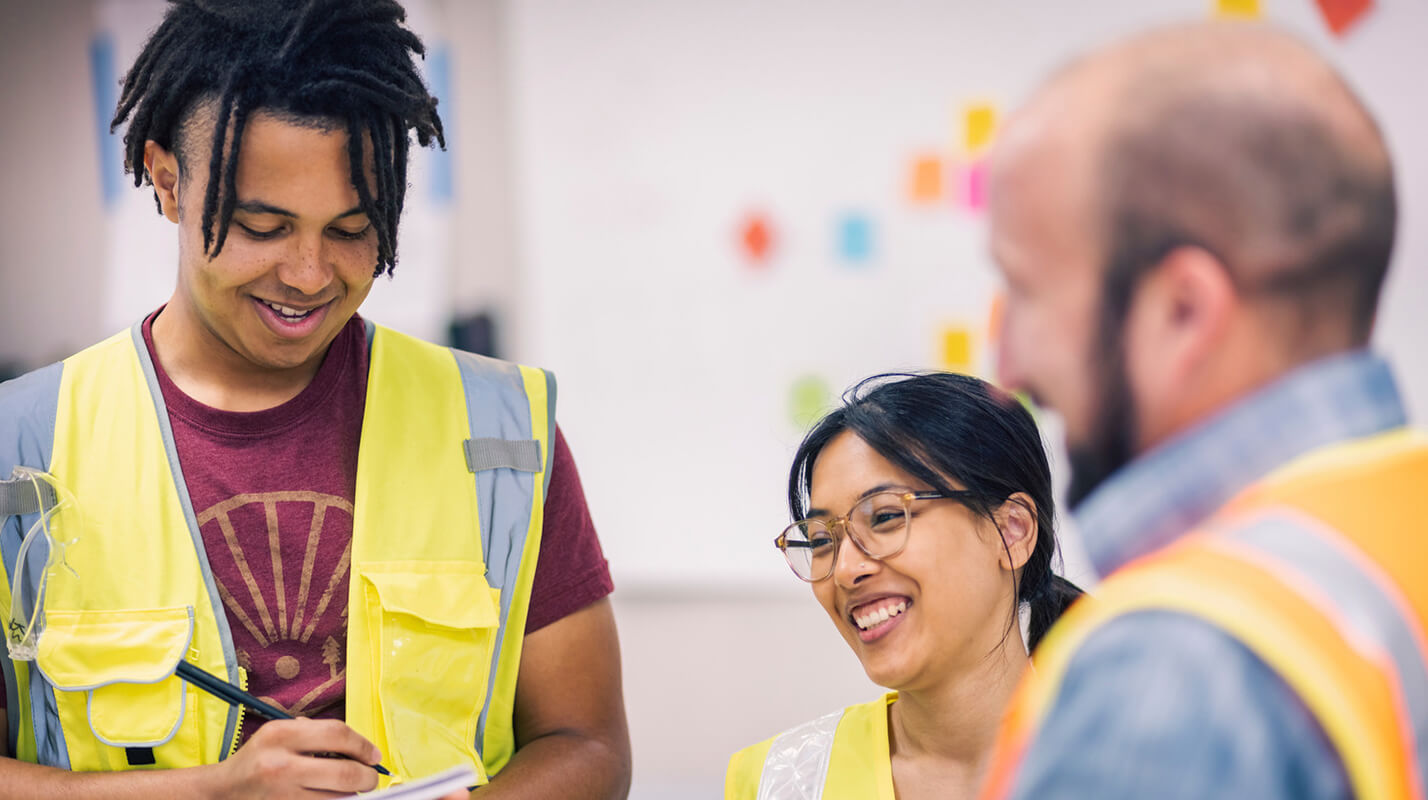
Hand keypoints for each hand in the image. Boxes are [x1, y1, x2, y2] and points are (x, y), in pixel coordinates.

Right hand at [208, 717, 383, 798]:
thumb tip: (360, 748)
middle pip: (345, 772)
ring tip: (351, 789)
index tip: (374, 755)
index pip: (338, 734)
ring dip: (351, 794)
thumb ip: (315, 734)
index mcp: (281, 735)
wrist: (222, 792)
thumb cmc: (257, 760)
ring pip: (337, 797)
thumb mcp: (279, 734)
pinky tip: (330, 796)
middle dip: (367, 777)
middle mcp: (281, 765)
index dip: (363, 745)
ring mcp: (282, 795)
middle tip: (371, 778)